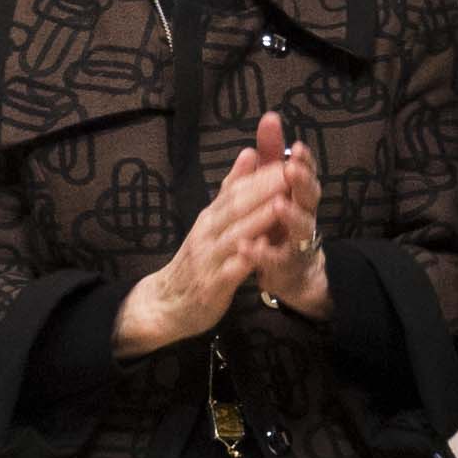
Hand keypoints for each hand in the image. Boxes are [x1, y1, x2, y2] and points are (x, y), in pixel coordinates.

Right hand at [114, 139, 292, 355]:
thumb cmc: (196, 261)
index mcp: (210, 217)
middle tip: (292, 172)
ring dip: (259, 219)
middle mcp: (208, 233)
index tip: (288, 159)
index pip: (236, 190)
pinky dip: (246, 259)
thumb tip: (249, 153)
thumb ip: (231, 191)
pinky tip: (264, 251)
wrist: (166, 304)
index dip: (262, 175)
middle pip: (236, 206)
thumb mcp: (211, 222)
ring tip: (283, 204)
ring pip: (235, 235)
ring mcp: (208, 259)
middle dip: (264, 189)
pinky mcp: (211, 286)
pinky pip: (230, 270)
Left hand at [240, 112, 329, 316]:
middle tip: (292, 169)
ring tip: (278, 204)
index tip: (296, 147)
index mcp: (299, 195)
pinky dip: (262, 254)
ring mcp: (298, 242)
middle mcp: (304, 216)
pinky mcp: (286, 266)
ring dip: (290, 216)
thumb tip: (270, 118)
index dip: (304, 161)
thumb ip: (270, 155)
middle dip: (302, 182)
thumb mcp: (272, 186)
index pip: (306, 173)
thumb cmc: (281, 223)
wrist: (290, 272)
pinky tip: (248, 246)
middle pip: (309, 197)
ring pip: (301, 227)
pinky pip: (275, 260)